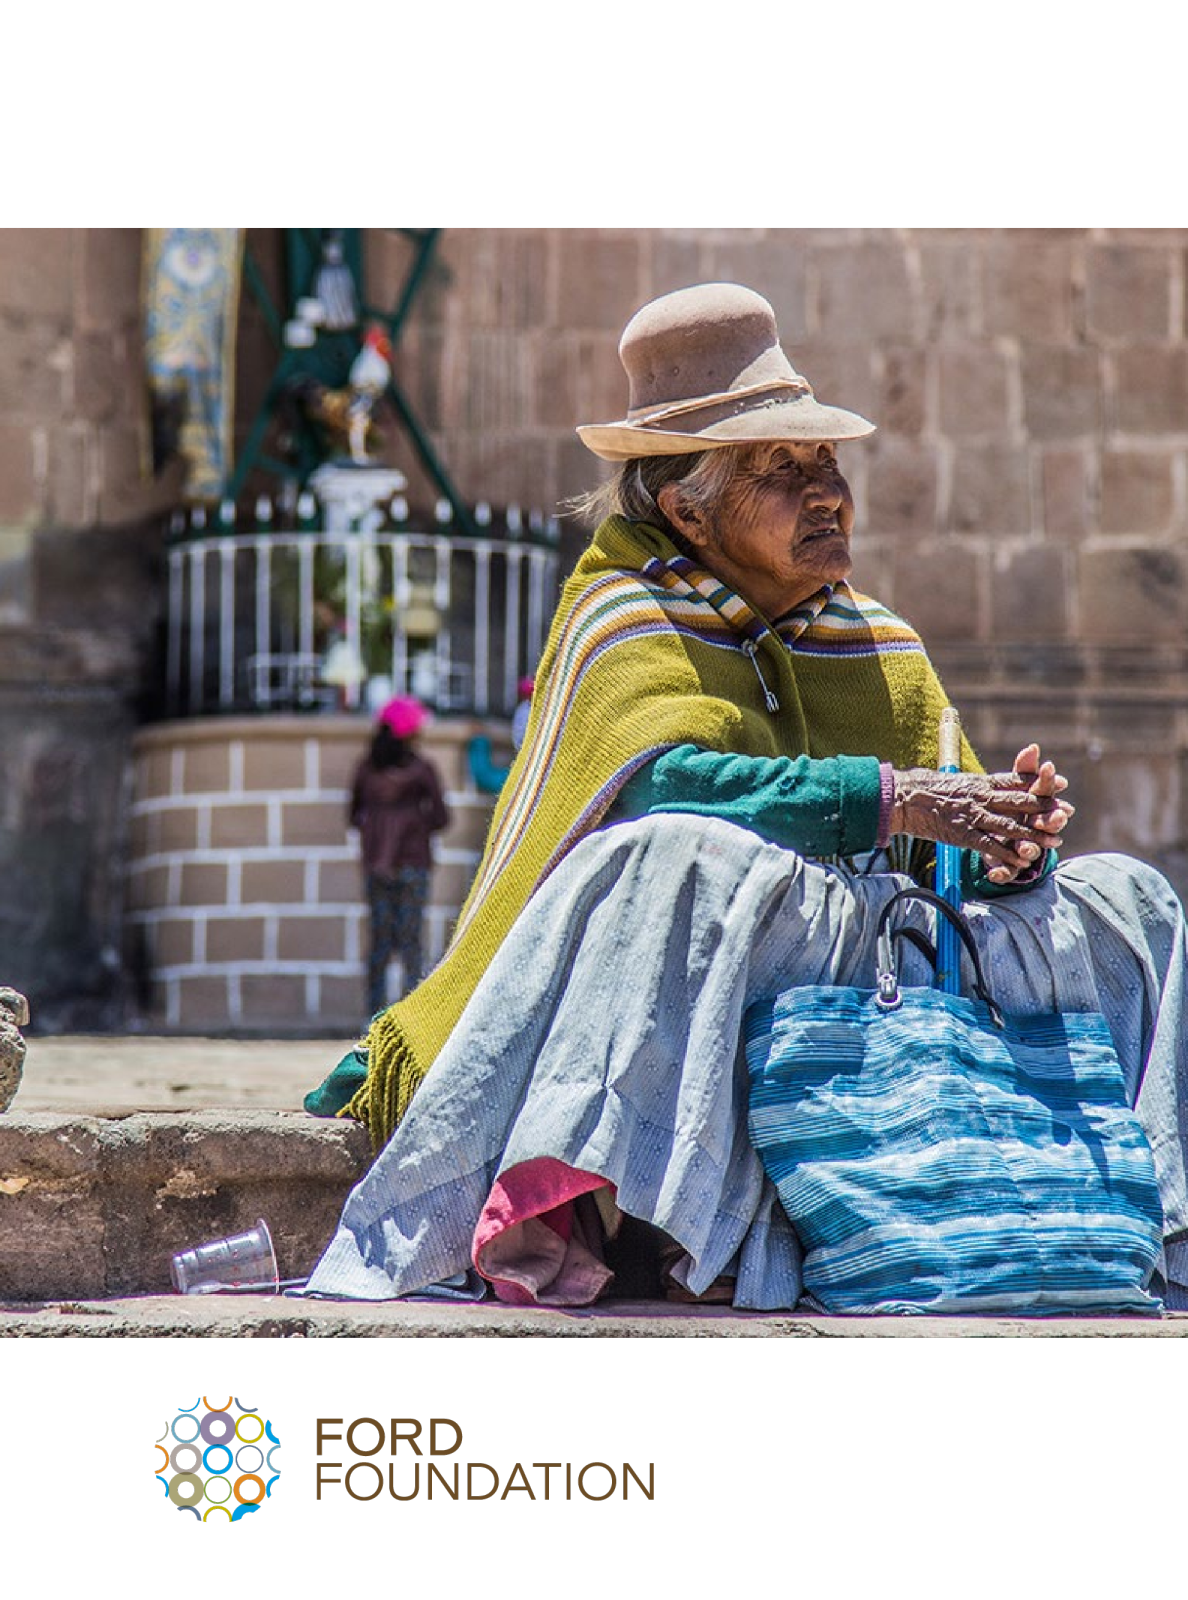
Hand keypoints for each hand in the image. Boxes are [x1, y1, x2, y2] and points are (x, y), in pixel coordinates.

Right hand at [890, 748, 1073, 871]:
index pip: (1016, 780)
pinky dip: (1006, 855)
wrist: (902, 798)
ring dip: (1033, 835)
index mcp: (980, 783)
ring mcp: (972, 816)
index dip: (1040, 784)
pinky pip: (989, 846)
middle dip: (1045, 809)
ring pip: (1010, 826)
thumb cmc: (924, 788)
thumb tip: (987, 784)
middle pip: (1020, 802)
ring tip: (1053, 842)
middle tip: (1066, 815)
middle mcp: (980, 797)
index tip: (1061, 785)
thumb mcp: (954, 780)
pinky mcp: (962, 834)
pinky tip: (1021, 862)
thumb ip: (975, 785)